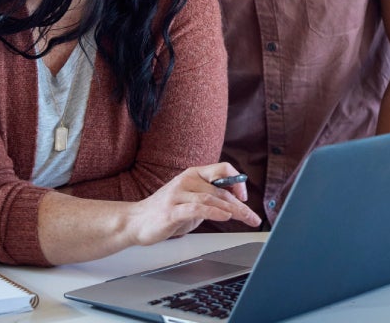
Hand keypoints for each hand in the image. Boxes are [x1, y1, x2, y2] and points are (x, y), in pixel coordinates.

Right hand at [126, 164, 260, 246]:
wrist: (136, 221)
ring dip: (232, 210)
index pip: (222, 168)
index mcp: (193, 174)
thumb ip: (211, 197)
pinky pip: (197, 208)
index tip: (244, 196)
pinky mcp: (171, 210)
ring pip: (212, 198)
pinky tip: (225, 217)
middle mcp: (186, 180)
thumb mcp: (193, 201)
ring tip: (244, 219)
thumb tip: (237, 201)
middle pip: (221, 189)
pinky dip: (214, 212)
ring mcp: (178, 194)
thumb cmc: (167, 211)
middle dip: (240, 205)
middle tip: (253, 217)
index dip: (237, 180)